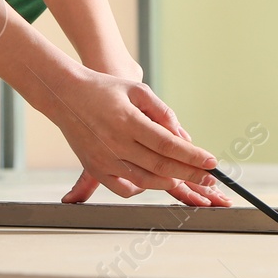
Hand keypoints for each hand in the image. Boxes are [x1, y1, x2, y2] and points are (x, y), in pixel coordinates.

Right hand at [53, 72, 232, 208]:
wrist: (65, 95)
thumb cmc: (104, 89)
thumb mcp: (136, 90)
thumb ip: (162, 111)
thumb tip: (181, 135)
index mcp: (127, 121)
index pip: (168, 144)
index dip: (192, 156)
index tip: (211, 162)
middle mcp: (115, 143)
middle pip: (161, 165)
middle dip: (190, 174)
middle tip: (210, 179)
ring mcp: (104, 159)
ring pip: (145, 180)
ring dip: (170, 182)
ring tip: (187, 180)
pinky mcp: (95, 169)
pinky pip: (124, 188)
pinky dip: (143, 188)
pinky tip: (156, 181)